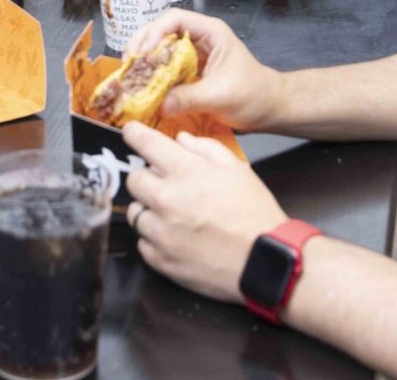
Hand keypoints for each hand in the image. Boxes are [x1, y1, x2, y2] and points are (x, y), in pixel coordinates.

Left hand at [123, 122, 287, 304]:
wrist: (265, 262)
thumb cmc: (254, 213)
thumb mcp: (237, 169)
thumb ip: (205, 148)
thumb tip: (180, 139)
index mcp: (186, 172)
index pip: (145, 144)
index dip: (134, 134)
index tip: (131, 133)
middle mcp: (167, 200)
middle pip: (133, 180)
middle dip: (146, 177)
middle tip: (164, 184)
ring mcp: (161, 233)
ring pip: (135, 213)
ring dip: (149, 210)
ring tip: (172, 215)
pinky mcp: (161, 260)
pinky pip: (143, 242)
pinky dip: (154, 238)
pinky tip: (175, 237)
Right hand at [124, 9, 280, 131]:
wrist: (269, 109)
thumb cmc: (253, 94)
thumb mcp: (221, 95)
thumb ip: (190, 98)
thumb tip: (160, 104)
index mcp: (210, 32)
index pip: (175, 19)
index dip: (155, 32)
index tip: (142, 53)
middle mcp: (198, 39)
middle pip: (162, 31)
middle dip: (143, 44)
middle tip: (128, 63)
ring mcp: (193, 55)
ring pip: (161, 49)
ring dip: (144, 60)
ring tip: (130, 75)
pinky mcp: (189, 72)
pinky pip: (165, 68)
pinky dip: (152, 75)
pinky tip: (142, 86)